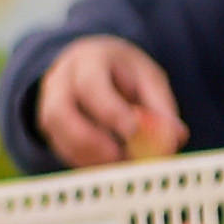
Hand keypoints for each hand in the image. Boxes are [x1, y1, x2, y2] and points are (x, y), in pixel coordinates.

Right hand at [34, 37, 185, 167]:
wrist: (92, 64)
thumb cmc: (123, 72)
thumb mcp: (147, 78)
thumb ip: (161, 105)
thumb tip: (175, 136)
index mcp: (88, 60)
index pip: (90, 85)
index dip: (110, 111)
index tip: (133, 132)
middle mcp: (59, 80)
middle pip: (59, 112)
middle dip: (89, 140)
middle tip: (119, 158)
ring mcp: (47, 103)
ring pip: (57, 135)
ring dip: (87, 155)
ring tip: (120, 163)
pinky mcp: (49, 127)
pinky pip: (61, 148)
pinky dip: (85, 161)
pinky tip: (108, 164)